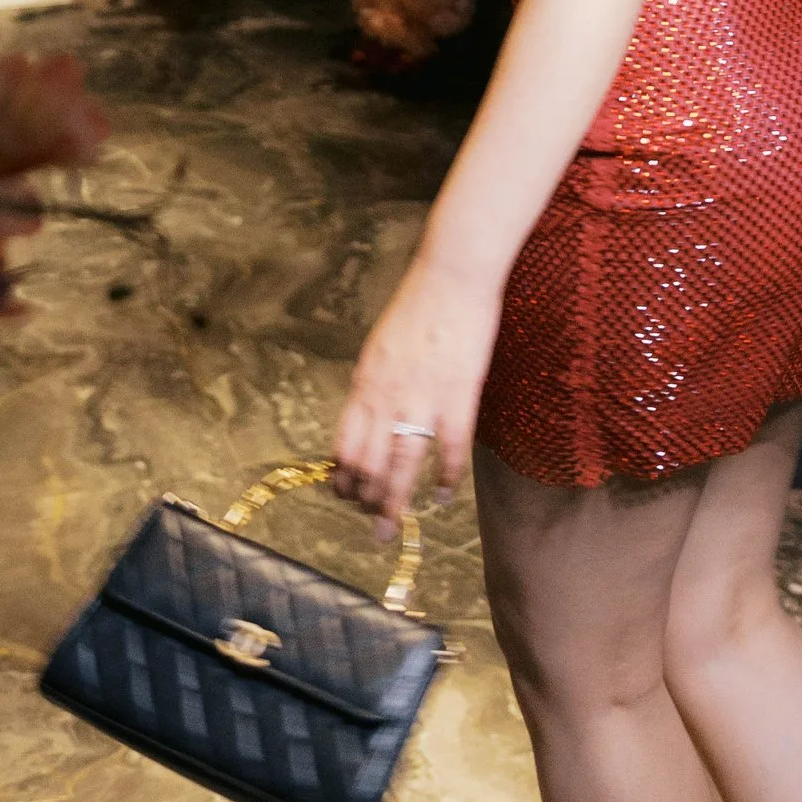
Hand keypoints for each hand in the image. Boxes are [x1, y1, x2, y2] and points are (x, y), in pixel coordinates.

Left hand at [332, 248, 501, 531]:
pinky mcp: (458, 394)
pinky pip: (450, 448)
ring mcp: (422, 397)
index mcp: (365, 383)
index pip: (344, 445)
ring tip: (393, 528)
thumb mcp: (382, 345)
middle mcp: (386, 396)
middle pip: (368, 463)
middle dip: (366, 501)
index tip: (346, 497)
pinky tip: (442, 496)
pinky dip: (445, 477)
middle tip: (373, 528)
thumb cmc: (419, 304)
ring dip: (395, 501)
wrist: (452, 274)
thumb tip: (372, 414)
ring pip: (401, 464)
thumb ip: (375, 383)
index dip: (343, 477)